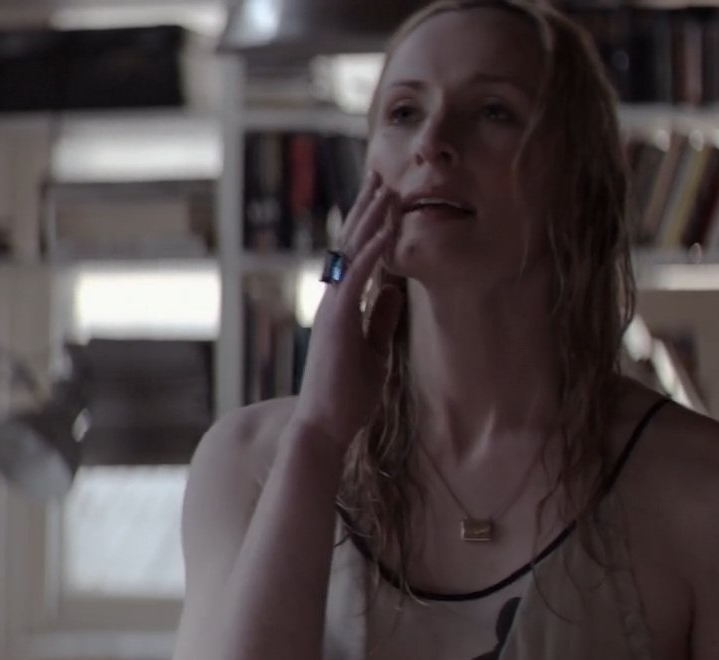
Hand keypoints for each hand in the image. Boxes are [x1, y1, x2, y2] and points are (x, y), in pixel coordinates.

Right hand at [287, 171, 406, 451]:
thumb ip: (380, 318)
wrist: (325, 426)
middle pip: (348, 244)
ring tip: (387, 187)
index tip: (382, 197)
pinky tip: (388, 228)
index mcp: (340, 307)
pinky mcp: (338, 321)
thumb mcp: (374, 350)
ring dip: (370, 218)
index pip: (354, 257)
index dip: (367, 226)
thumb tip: (394, 290)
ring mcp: (332, 309)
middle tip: (379, 174)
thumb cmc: (348, 395)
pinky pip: (357, 277)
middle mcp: (332, 301)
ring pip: (350, 253)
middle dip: (365, 208)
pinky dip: (373, 250)